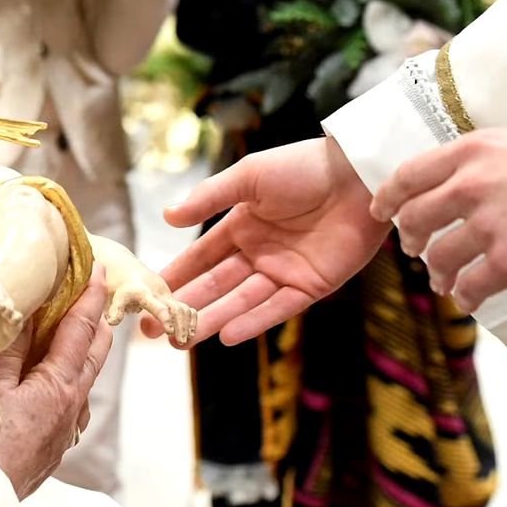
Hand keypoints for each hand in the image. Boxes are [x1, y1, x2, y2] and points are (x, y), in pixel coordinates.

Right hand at [0, 267, 112, 498]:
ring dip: (84, 352)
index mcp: (59, 385)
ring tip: (76, 333)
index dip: (90, 297)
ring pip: (84, 381)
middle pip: (95, 354)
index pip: (81, 330)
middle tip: (97, 294)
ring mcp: (67, 429)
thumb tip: (25, 308)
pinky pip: (73, 404)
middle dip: (98, 322)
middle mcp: (73, 406)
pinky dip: (70, 380)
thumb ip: (10, 346)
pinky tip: (55, 382)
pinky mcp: (56, 445)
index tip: (99, 271)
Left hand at [102, 265, 196, 347]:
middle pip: (174, 307)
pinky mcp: (169, 298)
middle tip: (180, 341)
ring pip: (183, 308)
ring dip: (186, 324)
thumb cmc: (110, 285)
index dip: (164, 317)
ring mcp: (164, 294)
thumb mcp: (106, 295)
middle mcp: (155, 291)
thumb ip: (112, 309)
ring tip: (184, 341)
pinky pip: (185, 308)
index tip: (169, 331)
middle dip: (180, 323)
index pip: (155, 304)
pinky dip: (191, 320)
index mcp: (139, 291)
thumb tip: (112, 322)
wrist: (120, 267)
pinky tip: (191, 334)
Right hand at [154, 136, 388, 343]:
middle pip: (216, 286)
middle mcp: (259, 253)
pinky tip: (227, 336)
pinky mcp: (312, 285)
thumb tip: (167, 217)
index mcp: (241, 226)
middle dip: (184, 308)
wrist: (358, 174)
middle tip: (152, 331)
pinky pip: (279, 308)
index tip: (148, 297)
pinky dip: (254, 322)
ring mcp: (285, 272)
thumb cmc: (303, 167)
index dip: (175, 277)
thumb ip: (208, 198)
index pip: (201, 258)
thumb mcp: (248, 176)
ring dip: (212, 320)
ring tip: (181, 340)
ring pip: (241, 301)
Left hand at [370, 128, 506, 310]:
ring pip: (440, 256)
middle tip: (413, 248)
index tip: (381, 210)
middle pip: (416, 218)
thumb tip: (448, 178)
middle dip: (411, 238)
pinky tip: (466, 298)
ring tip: (440, 279)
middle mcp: (470, 187)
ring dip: (436, 272)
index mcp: (468, 153)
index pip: (409, 175)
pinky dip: (465, 295)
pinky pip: (472, 286)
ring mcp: (490, 225)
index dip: (388, 196)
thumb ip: (475, 161)